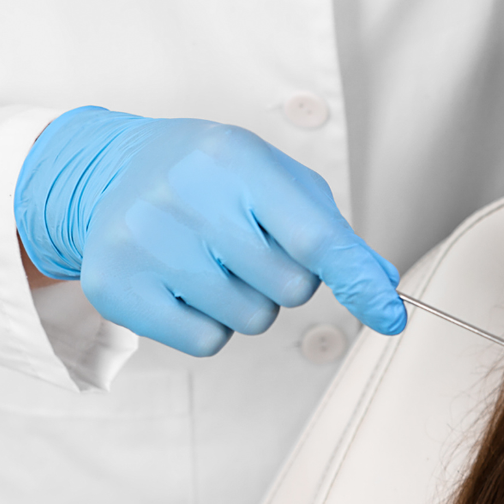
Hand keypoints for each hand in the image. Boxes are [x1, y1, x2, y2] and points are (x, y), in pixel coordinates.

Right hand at [14, 107, 407, 355]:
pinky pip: (207, 342)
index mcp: (237, 161)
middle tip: (245, 243)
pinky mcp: (116, 287)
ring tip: (211, 258)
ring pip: (250, 320)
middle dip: (284, 277)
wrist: (113, 171)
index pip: (315, 238)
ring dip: (247, 301)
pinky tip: (183, 282)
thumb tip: (380, 283)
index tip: (390, 315)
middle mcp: (186, 198)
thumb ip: (333, 232)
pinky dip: (208, 323)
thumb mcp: (276, 182)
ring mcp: (146, 244)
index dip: (358, 282)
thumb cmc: (214, 180)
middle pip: (290, 289)